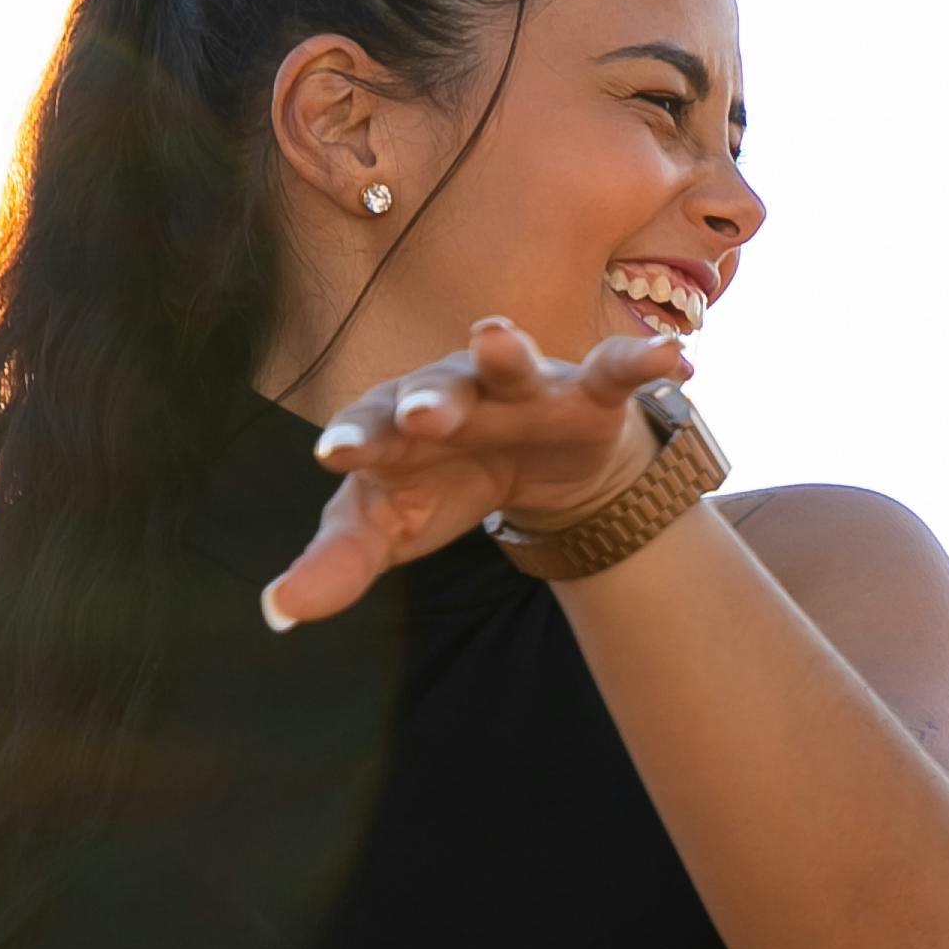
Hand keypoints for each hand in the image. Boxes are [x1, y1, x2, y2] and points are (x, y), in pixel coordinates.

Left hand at [262, 319, 692, 626]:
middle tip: (420, 416)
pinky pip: (615, 369)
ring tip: (497, 336)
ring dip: (506, 352)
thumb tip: (276, 613)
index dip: (354, 439)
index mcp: (396, 425)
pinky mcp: (588, 393)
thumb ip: (339, 563)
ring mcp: (524, 388)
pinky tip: (672, 357)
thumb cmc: (444, 483)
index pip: (368, 429)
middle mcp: (456, 393)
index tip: (334, 455)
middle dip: (429, 400)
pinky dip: (640, 360)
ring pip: (513, 365)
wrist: (535, 466)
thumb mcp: (394, 527)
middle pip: (437, 391)